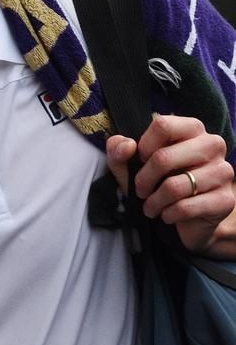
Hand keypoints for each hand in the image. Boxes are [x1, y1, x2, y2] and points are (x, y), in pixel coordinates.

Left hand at [106, 115, 235, 254]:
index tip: (141, 161)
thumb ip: (119, 150)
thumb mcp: (131, 165)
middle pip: (163, 157)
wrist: (185, 219)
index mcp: (192, 129)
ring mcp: (222, 172)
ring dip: (154, 202)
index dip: (143, 147)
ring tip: (151, 207)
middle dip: (143, 180)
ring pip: (174, 187)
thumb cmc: (158, 184)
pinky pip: (185, 207)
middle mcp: (212, 145)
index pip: (162, 125)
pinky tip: (168, 215)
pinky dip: (168, 215)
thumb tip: (127, 146)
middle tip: (141, 191)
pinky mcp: (225, 200)